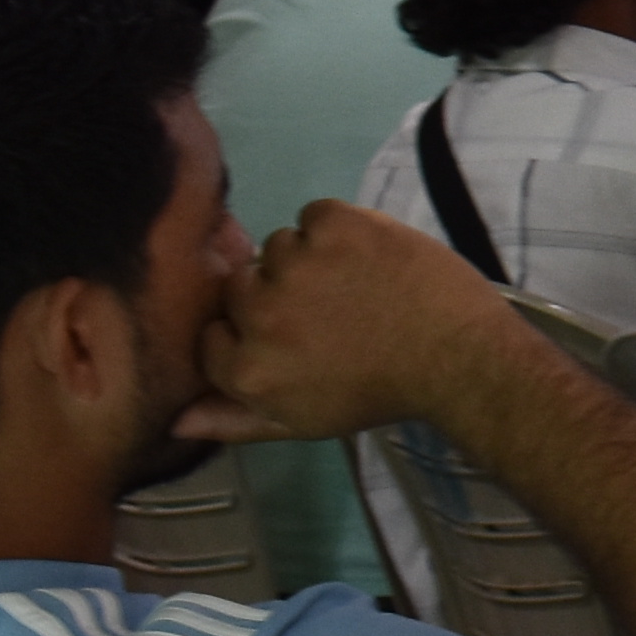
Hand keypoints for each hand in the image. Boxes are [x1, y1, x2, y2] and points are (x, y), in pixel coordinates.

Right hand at [195, 199, 556, 445]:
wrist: (461, 357)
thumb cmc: (379, 393)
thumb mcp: (301, 422)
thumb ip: (233, 419)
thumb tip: (174, 420)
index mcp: (246, 368)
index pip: (212, 333)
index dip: (250, 332)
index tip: (293, 336)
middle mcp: (261, 312)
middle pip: (241, 285)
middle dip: (277, 295)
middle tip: (330, 312)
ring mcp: (298, 263)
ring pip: (279, 245)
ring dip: (309, 260)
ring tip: (355, 286)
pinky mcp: (337, 224)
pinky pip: (316, 213)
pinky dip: (340, 228)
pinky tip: (371, 258)